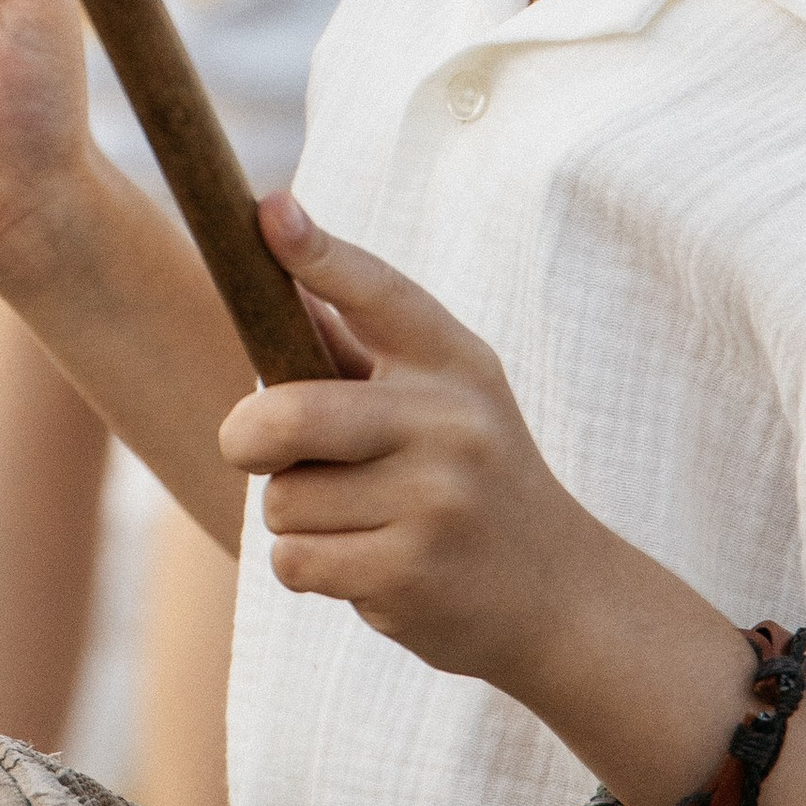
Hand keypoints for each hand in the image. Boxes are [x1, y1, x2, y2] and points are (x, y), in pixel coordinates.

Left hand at [218, 194, 578, 690]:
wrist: (558, 594)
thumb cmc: (469, 476)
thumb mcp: (443, 396)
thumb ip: (362, 344)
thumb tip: (276, 249)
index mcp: (453, 360)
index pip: (378, 293)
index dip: (318, 252)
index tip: (270, 211)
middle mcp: (451, 423)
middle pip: (290, 414)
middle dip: (248, 436)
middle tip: (254, 447)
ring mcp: (435, 501)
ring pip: (283, 499)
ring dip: (294, 516)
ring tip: (357, 519)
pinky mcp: (411, 573)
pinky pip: (295, 560)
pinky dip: (307, 567)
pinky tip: (365, 563)